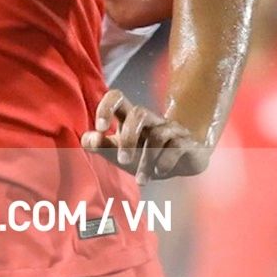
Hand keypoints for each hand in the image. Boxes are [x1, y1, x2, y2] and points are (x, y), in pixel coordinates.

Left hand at [82, 89, 209, 184]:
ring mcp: (171, 129)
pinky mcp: (187, 143)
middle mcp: (151, 120)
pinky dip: (165, 162)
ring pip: (158, 135)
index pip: (117, 97)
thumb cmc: (142, 154)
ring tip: (141, 180)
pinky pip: (177, 147)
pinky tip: (159, 172)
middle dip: (129, 138)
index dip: (106, 107)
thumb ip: (99, 144)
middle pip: (139, 113)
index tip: (100, 129)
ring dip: (147, 161)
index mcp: (129, 117)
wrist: (179, 165)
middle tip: (123, 161)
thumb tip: (89, 138)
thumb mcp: (116, 151)